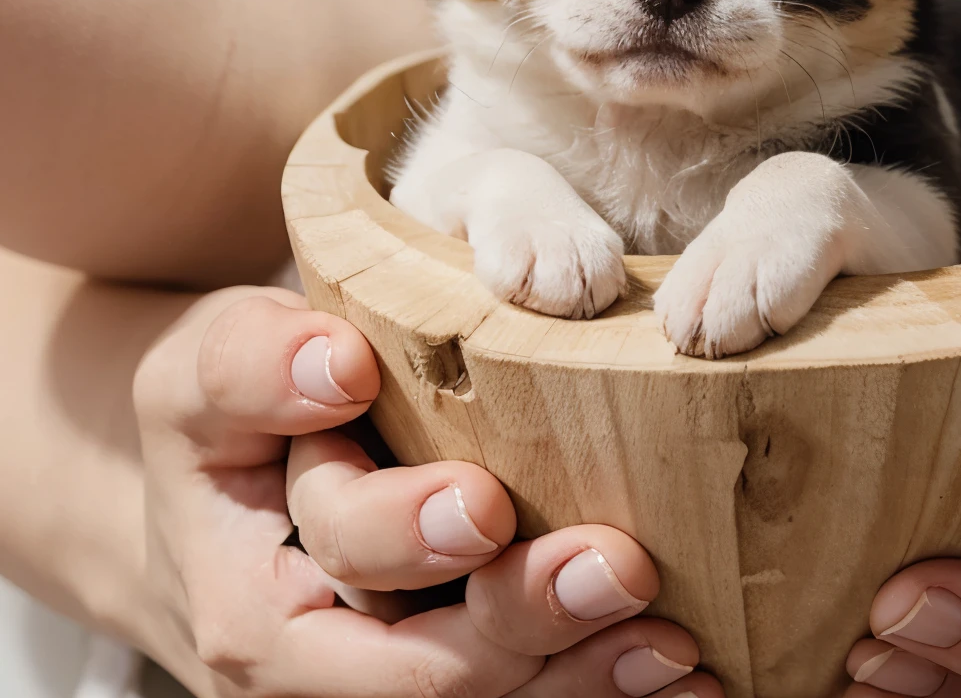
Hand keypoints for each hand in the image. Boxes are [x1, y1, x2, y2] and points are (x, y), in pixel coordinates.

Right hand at [134, 287, 717, 697]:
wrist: (236, 501)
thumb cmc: (235, 421)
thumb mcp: (206, 370)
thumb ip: (252, 363)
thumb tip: (335, 364)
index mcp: (256, 602)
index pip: (340, 577)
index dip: (409, 543)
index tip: (485, 502)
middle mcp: (324, 672)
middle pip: (427, 673)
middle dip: (528, 627)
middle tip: (620, 571)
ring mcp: (393, 685)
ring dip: (587, 679)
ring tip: (675, 643)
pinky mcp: (458, 679)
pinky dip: (602, 689)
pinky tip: (686, 675)